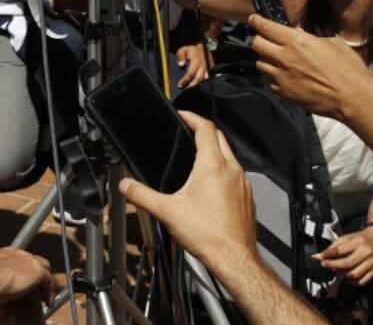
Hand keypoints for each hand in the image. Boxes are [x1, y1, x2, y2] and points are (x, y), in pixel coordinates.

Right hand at [0, 248, 56, 308]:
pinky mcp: (37, 271)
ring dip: (42, 283)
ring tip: (41, 297)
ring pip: (42, 268)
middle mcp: (15, 254)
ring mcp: (27, 260)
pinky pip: (49, 281)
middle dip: (33, 276)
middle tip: (32, 291)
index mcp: (1, 255)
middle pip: (31, 262)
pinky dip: (49, 292)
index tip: (18, 284)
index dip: (20, 272)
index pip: (16, 260)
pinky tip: (48, 302)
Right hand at [119, 112, 258, 279]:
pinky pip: (236, 175)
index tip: (183, 115)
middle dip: (204, 131)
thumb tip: (125, 186)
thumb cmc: (208, 235)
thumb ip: (142, 195)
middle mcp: (232, 170)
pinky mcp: (247, 197)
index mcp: (212, 165)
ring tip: (197, 157)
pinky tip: (211, 185)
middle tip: (189, 130)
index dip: (192, 117)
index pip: (206, 128)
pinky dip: (224, 170)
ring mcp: (243, 183)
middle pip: (220, 138)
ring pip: (230, 156)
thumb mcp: (167, 212)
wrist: (234, 258)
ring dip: (215, 150)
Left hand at [176, 43, 208, 88]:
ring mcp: (209, 67)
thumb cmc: (191, 50)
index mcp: (196, 60)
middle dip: (191, 85)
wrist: (203, 47)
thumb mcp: (183, 50)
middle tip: (184, 89)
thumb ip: (180, 56)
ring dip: (197, 84)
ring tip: (189, 87)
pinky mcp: (211, 69)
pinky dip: (202, 82)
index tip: (180, 85)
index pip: (191, 73)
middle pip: (198, 78)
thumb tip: (180, 65)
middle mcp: (204, 64)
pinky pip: (207, 77)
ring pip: (204, 79)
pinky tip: (195, 84)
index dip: (185, 80)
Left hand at [249, 15, 371, 117]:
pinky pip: (268, 81)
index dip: (257, 22)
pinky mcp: (283, 92)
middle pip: (257, 44)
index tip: (254, 19)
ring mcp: (282, 76)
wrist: (352, 97)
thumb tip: (303, 40)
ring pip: (260, 63)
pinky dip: (272, 77)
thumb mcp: (331, 43)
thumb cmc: (347, 70)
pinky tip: (283, 76)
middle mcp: (285, 57)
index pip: (266, 27)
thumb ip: (310, 40)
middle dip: (260, 40)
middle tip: (267, 40)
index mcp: (297, 41)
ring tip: (278, 60)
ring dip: (266, 59)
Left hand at [313, 227, 372, 285]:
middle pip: (347, 263)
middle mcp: (366, 252)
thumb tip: (317, 257)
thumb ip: (332, 248)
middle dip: (333, 265)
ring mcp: (372, 263)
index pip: (340, 250)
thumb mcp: (346, 238)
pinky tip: (346, 277)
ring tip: (336, 270)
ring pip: (354, 274)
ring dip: (341, 274)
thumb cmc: (360, 239)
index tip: (319, 258)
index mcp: (358, 242)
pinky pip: (361, 281)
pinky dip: (351, 281)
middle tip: (324, 265)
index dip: (327, 256)